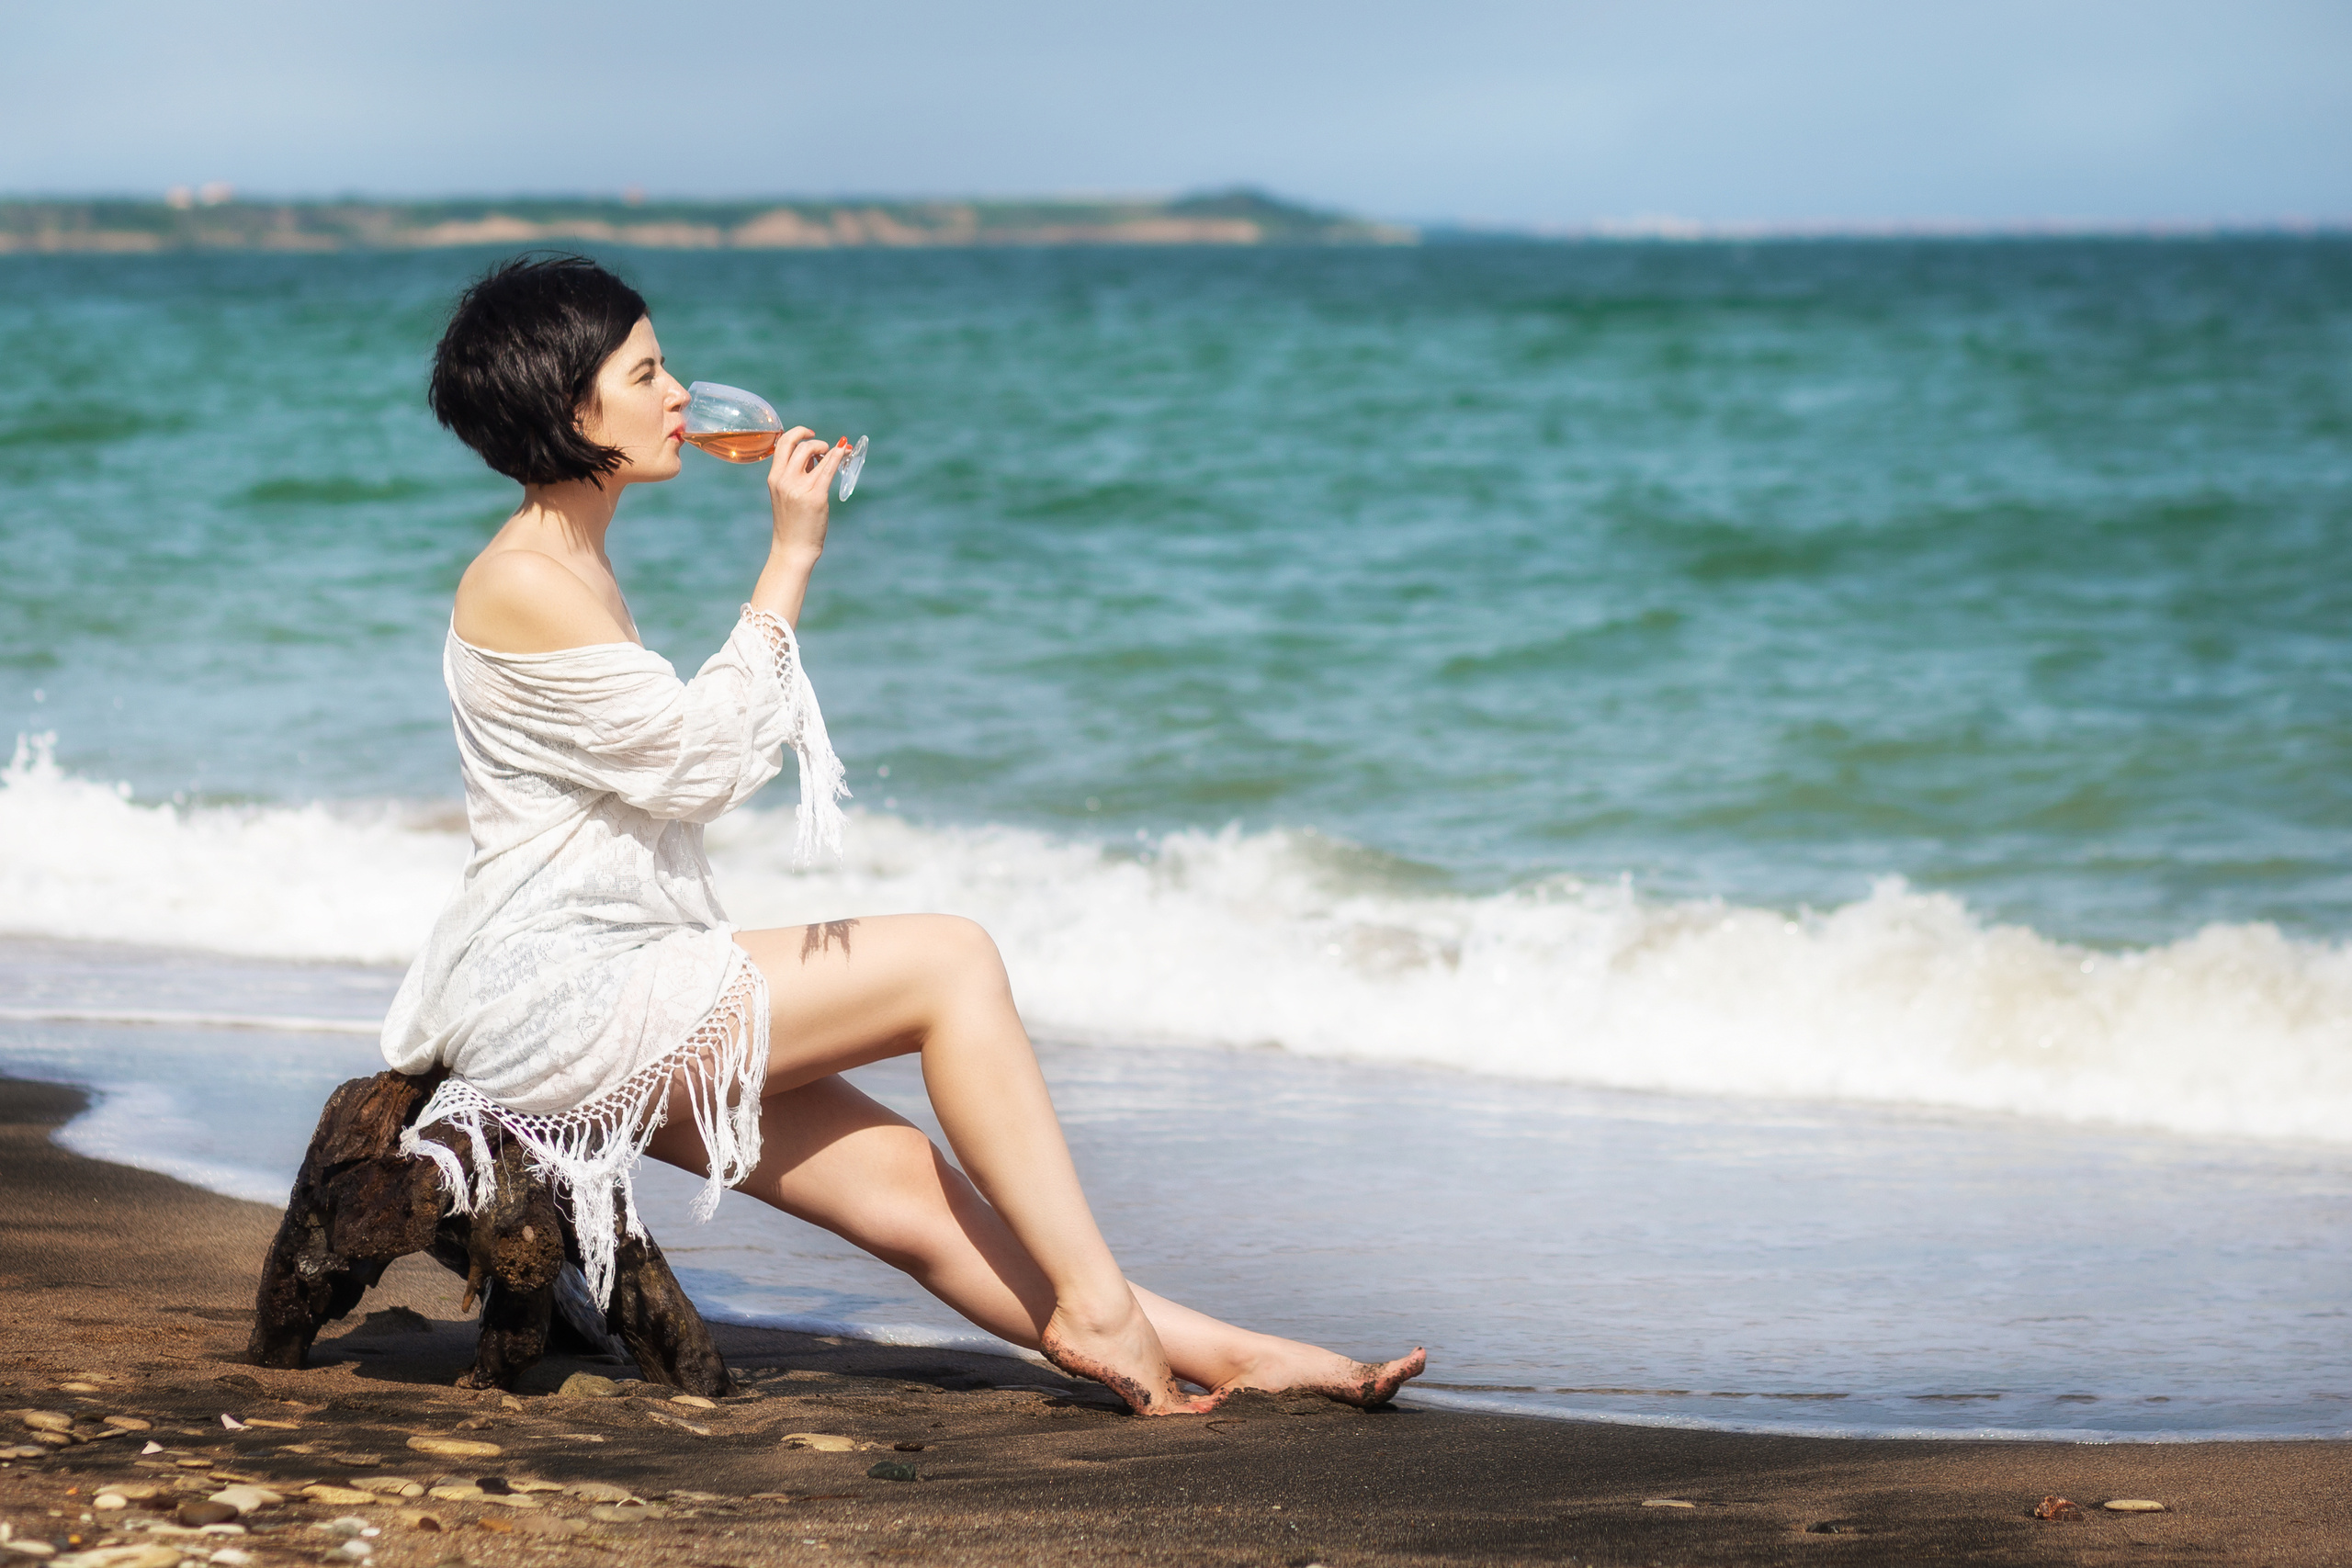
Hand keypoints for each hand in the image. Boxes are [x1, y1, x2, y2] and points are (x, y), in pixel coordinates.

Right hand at [766, 428, 844, 559]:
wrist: (793, 548)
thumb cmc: (792, 522)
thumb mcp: (786, 494)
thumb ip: (796, 474)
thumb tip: (814, 455)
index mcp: (774, 478)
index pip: (782, 443)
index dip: (797, 433)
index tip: (809, 434)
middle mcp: (784, 480)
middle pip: (800, 445)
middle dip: (816, 441)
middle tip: (826, 449)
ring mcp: (799, 488)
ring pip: (814, 453)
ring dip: (829, 449)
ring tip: (836, 454)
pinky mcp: (816, 496)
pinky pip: (828, 469)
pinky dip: (838, 456)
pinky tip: (844, 452)